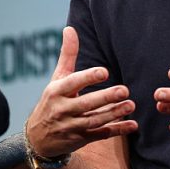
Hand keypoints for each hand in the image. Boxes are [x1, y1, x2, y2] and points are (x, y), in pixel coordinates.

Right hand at [25, 26, 137, 157]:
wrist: (37, 138)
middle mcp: (62, 109)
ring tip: (130, 105)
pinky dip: (117, 131)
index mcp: (56, 91)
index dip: (88, 77)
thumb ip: (67, 55)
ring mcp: (71, 127)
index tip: (104, 72)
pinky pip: (100, 135)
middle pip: (86, 104)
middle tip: (124, 90)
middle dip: (105, 98)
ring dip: (114, 114)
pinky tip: (133, 125)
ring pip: (94, 120)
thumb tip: (70, 28)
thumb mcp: (56, 78)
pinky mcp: (80, 139)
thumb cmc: (52, 101)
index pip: (72, 83)